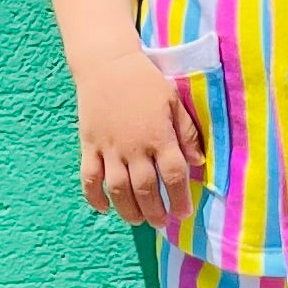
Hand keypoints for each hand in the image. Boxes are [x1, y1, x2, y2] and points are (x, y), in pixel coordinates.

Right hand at [75, 50, 205, 225]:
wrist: (107, 65)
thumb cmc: (146, 82)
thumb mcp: (174, 102)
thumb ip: (186, 133)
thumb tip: (198, 163)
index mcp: (158, 135)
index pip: (173, 174)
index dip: (179, 197)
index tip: (184, 212)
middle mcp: (134, 146)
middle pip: (145, 188)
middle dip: (155, 210)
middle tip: (161, 222)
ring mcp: (109, 147)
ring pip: (117, 189)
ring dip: (128, 210)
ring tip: (138, 221)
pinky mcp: (89, 145)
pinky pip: (89, 178)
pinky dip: (95, 196)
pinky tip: (105, 208)